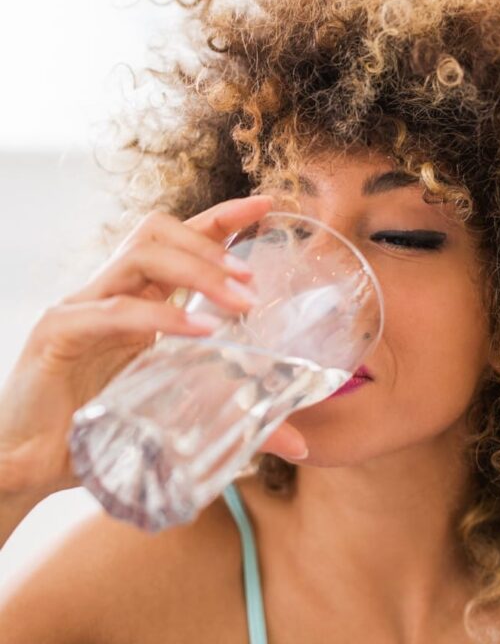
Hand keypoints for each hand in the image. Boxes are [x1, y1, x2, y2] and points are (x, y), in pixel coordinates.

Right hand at [0, 195, 308, 500]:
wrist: (27, 467)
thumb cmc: (101, 434)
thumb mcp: (178, 418)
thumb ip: (236, 420)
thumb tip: (299, 444)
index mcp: (136, 299)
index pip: (179, 240)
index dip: (222, 217)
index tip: (267, 205)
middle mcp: (109, 292)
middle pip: (157, 231)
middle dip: (211, 242)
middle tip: (253, 277)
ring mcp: (81, 307)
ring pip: (139, 255)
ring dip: (196, 268)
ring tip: (240, 301)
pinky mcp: (59, 334)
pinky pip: (116, 310)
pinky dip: (162, 316)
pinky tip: (202, 332)